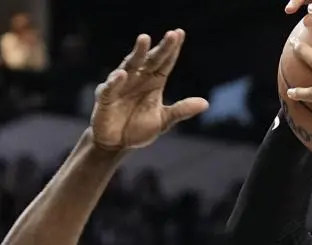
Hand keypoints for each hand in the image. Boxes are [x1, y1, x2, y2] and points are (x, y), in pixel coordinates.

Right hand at [90, 30, 208, 150]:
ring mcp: (121, 85)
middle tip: (171, 35)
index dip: (172, 49)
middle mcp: (138, 78)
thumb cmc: (138, 128)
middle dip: (161, 48)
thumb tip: (205, 104)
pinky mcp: (105, 97)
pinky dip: (116, 81)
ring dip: (137, 53)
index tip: (180, 33)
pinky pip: (110, 88)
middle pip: (151, 60)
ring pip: (130, 65)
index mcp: (154, 82)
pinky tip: (123, 74)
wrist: (116, 144)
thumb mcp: (163, 121)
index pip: (165, 63)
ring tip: (144, 39)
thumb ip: (181, 110)